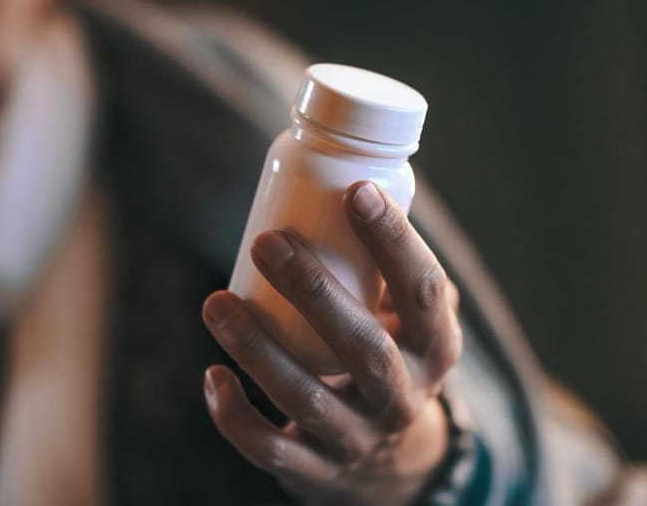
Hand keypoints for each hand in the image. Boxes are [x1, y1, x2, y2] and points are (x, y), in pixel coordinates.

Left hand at [202, 181, 461, 505]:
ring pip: (307, 399)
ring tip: (216, 302)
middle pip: (364, 349)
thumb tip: (347, 174)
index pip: (424, 292)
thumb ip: (391, 268)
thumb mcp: (410, 322)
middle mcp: (403, 398)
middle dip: (313, 293)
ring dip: (257, 349)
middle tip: (266, 241)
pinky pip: (272, 451)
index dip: (394, 241)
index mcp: (434, 349)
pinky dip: (235, 416)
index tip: (355, 191)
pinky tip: (212, 375)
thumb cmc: (388, 359)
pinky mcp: (316, 472)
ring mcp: (358, 440)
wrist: (390, 467)